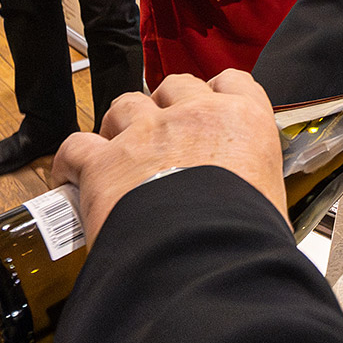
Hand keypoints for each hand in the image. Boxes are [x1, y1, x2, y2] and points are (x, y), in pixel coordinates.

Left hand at [53, 71, 285, 240]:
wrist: (204, 260)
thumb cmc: (245, 239)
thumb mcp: (271, 203)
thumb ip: (255, 187)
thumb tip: (251, 212)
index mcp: (243, 122)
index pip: (232, 82)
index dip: (216, 93)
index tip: (210, 106)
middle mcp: (193, 116)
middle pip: (174, 85)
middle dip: (166, 105)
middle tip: (164, 134)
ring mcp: (145, 134)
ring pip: (125, 105)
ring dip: (120, 124)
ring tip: (120, 150)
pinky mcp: (104, 162)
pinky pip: (77, 146)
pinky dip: (72, 160)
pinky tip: (73, 176)